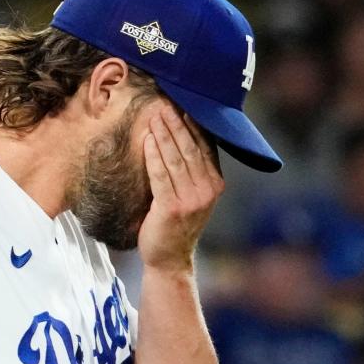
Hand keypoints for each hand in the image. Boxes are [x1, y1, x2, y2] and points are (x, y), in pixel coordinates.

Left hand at [137, 105, 224, 272]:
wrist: (169, 260)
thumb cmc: (176, 225)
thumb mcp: (192, 196)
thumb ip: (193, 171)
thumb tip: (182, 135)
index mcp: (216, 184)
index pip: (205, 146)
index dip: (193, 124)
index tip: (182, 103)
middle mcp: (208, 190)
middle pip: (190, 147)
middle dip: (177, 123)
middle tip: (165, 103)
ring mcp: (191, 200)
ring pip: (176, 158)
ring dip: (164, 134)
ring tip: (154, 116)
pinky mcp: (172, 208)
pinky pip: (161, 175)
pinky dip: (153, 155)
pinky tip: (147, 140)